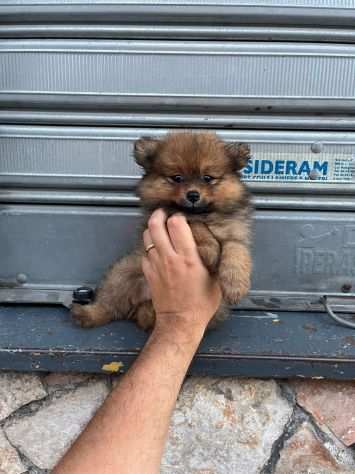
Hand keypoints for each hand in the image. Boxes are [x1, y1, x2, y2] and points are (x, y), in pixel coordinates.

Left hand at [142, 209, 220, 337]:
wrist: (180, 322)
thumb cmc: (201, 303)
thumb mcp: (215, 279)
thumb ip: (212, 258)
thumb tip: (211, 242)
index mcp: (188, 258)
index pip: (177, 224)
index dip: (179, 217)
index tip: (183, 218)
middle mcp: (169, 258)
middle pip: (156, 225)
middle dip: (159, 215)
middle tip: (164, 213)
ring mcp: (156, 265)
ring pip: (147, 236)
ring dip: (152, 229)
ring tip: (160, 228)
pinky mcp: (148, 273)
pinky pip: (144, 252)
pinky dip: (149, 246)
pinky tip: (157, 248)